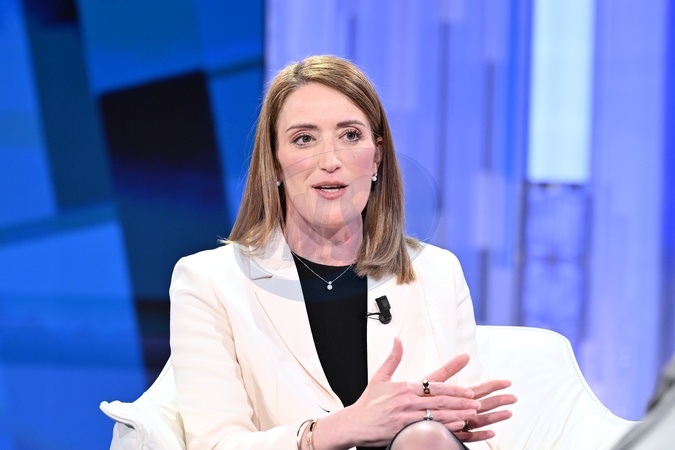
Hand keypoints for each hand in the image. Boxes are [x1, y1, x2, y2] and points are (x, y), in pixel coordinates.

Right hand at [336, 338, 479, 447]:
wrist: (354, 424)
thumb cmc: (367, 404)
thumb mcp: (379, 377)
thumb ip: (393, 358)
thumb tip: (397, 340)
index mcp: (405, 388)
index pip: (435, 386)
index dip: (454, 389)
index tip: (468, 390)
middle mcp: (408, 401)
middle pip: (441, 401)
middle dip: (461, 401)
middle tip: (477, 401)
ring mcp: (408, 417)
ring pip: (439, 415)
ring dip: (458, 414)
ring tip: (473, 414)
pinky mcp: (405, 430)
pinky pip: (429, 428)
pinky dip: (445, 427)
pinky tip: (457, 427)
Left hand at [422, 352, 516, 442]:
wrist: (403, 415)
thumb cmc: (417, 399)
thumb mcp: (433, 380)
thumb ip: (449, 369)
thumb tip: (465, 355)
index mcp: (457, 397)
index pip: (479, 390)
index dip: (493, 386)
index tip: (507, 382)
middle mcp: (460, 410)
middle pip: (483, 404)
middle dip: (499, 401)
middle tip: (513, 397)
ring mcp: (457, 423)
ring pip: (479, 420)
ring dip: (494, 417)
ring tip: (508, 413)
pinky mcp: (451, 433)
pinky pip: (467, 436)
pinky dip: (479, 434)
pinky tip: (490, 432)